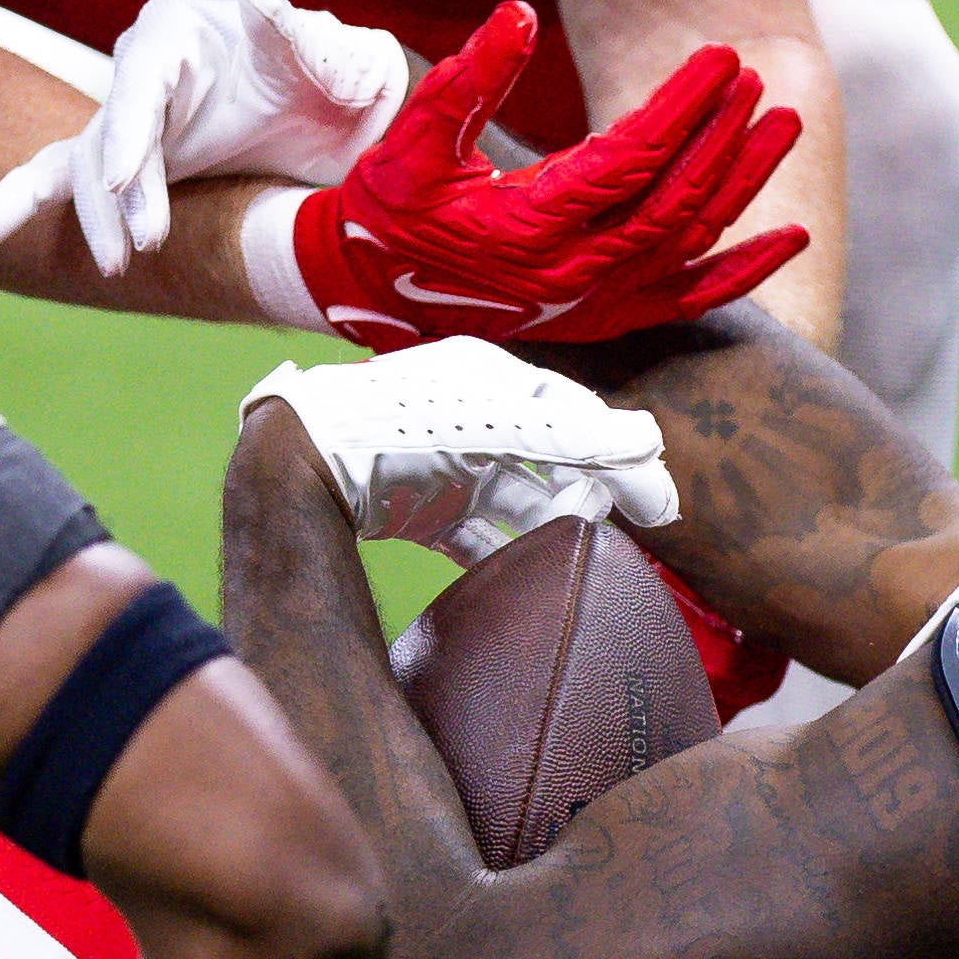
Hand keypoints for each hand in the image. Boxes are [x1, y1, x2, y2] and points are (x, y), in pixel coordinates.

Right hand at [0, 0, 409, 274]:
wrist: (341, 120)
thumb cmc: (334, 76)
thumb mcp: (333, 54)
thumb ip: (299, 33)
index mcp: (173, 32)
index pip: (139, 80)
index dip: (126, 130)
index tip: (117, 180)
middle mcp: (139, 71)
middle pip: (108, 132)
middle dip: (118, 194)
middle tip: (140, 249)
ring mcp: (129, 119)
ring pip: (82, 168)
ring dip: (96, 219)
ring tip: (117, 267)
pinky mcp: (125, 162)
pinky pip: (63, 181)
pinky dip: (21, 205)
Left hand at [244, 339, 678, 563]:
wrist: (299, 461)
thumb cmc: (397, 425)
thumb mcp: (493, 422)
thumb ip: (570, 432)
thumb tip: (650, 438)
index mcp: (491, 379)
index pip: (575, 416)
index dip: (621, 456)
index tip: (659, 501)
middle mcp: (470, 416)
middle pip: (551, 458)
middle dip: (593, 491)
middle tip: (637, 530)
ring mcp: (444, 463)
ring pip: (517, 500)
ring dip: (551, 525)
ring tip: (588, 555)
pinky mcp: (417, 507)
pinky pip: (472, 534)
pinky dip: (500, 555)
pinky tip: (525, 578)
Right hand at [284, 2, 807, 350]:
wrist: (370, 290)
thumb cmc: (388, 208)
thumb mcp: (413, 139)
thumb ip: (469, 79)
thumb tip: (517, 15)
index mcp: (527, 226)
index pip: (631, 158)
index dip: (683, 106)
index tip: (720, 57)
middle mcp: (571, 273)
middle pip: (676, 200)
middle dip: (724, 137)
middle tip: (754, 80)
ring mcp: (593, 304)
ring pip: (693, 243)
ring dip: (744, 183)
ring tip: (781, 123)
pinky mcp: (604, 319)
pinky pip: (691, 301)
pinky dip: (745, 272)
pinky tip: (791, 236)